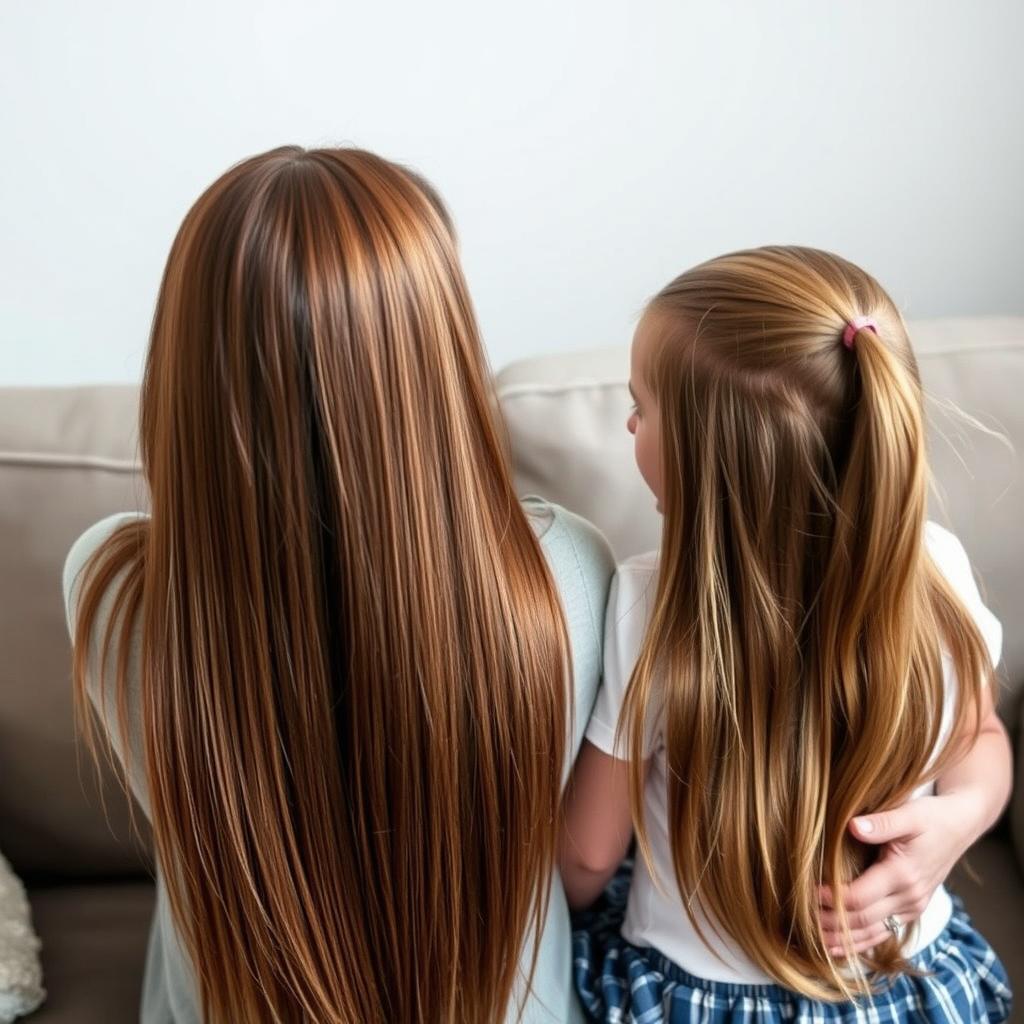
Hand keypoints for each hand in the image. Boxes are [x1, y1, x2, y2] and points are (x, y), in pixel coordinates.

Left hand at [818, 790, 983, 954]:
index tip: (806, 892)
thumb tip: (853, 826)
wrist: (959, 827)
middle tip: (800, 917)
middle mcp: (909, 897)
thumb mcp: (908, 814)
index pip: (860, 896)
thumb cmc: (931, 817)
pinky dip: (862, 942)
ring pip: (873, 932)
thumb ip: (882, 823)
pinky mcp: (912, 909)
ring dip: (843, 939)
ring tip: (814, 940)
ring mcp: (913, 907)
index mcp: (903, 874)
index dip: (831, 898)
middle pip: (862, 919)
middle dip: (831, 921)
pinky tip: (841, 948)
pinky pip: (884, 932)